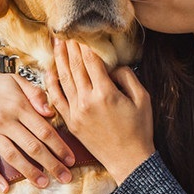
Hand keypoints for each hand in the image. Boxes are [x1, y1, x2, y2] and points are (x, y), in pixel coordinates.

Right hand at [0, 70, 75, 190]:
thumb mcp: (16, 81)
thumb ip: (36, 94)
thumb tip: (51, 112)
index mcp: (18, 106)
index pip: (44, 130)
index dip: (59, 146)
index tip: (71, 159)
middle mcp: (5, 121)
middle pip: (32, 147)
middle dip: (51, 164)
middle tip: (65, 178)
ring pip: (13, 157)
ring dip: (30, 172)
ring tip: (44, 184)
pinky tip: (6, 189)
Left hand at [47, 38, 154, 183]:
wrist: (128, 159)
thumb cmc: (139, 130)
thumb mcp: (143, 99)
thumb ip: (127, 77)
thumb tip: (112, 67)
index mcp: (106, 93)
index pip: (91, 62)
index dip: (85, 46)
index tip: (81, 34)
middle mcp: (87, 101)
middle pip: (75, 67)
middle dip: (70, 48)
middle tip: (65, 33)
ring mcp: (76, 112)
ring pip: (64, 79)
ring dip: (59, 60)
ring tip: (57, 44)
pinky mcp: (70, 122)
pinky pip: (57, 98)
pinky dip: (52, 83)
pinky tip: (50, 71)